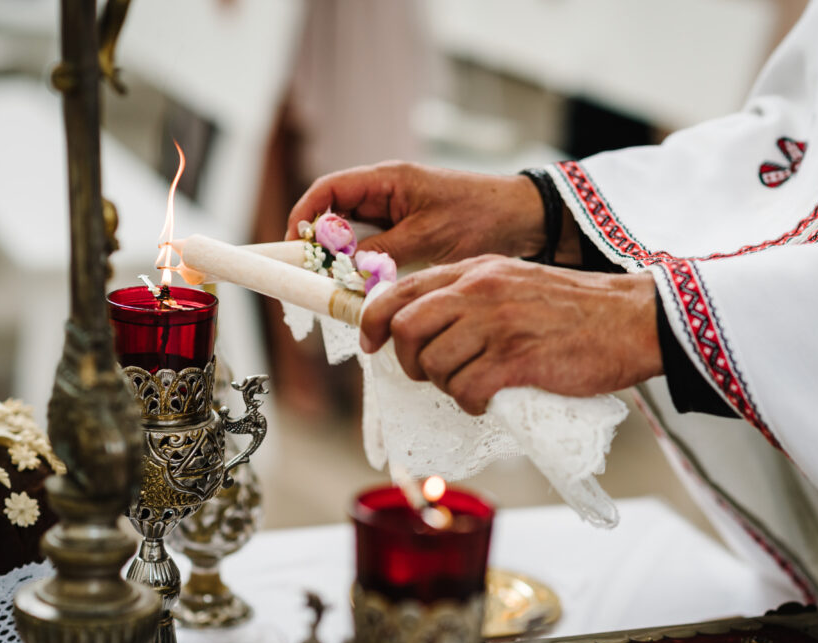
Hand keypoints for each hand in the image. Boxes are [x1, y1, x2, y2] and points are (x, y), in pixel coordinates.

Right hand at [287, 162, 571, 265]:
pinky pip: (374, 249)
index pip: (328, 191)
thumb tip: (343, 272)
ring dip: (343, 261)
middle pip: (334, 215)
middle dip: (319, 246)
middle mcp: (386, 193)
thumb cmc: (481, 217)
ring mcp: (397, 213)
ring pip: (353, 236)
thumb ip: (382, 253)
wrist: (526, 220)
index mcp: (387, 179)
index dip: (303, 217)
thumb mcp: (427, 237)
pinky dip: (365, 267)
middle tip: (310, 278)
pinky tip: (365, 288)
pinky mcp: (409, 233)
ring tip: (336, 287)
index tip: (292, 248)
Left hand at [360, 256, 662, 414]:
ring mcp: (498, 324)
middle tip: (430, 373)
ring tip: (472, 385)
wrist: (631, 319)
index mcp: (475, 270)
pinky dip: (470, 403)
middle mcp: (480, 290)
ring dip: (444, 385)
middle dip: (408, 360)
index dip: (372, 320)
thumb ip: (472, 295)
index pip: (399, 289)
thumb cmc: (575, 308)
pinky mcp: (517, 359)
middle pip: (406, 328)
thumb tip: (426, 326)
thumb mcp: (515, 281)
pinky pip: (466, 389)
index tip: (371, 342)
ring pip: (434, 363)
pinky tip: (489, 399)